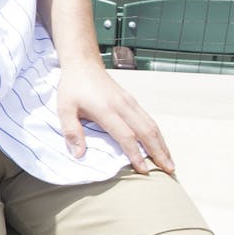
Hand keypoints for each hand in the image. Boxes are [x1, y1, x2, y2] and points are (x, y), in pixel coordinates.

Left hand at [55, 62, 171, 174]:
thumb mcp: (64, 109)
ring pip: (151, 125)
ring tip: (169, 162)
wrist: (83, 64)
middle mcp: (123, 106)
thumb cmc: (72, 87)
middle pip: (146, 131)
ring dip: (162, 144)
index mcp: (106, 109)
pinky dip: (157, 134)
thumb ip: (71, 132)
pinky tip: (160, 145)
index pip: (125, 135)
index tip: (143, 170)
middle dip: (159, 152)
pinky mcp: (132, 101)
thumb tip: (78, 154)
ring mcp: (130, 102)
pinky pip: (148, 119)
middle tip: (169, 171)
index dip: (135, 153)